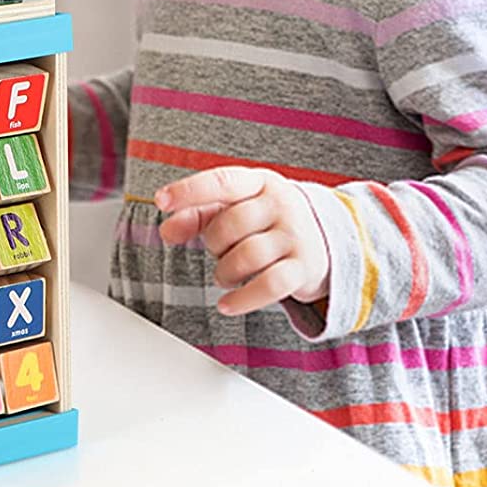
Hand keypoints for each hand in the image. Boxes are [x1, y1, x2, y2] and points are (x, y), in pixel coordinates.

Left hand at [155, 166, 329, 316]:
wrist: (324, 238)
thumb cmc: (265, 220)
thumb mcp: (234, 207)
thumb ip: (196, 215)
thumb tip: (167, 231)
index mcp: (259, 182)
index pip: (221, 181)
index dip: (189, 191)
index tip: (161, 201)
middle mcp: (281, 204)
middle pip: (231, 224)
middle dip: (213, 243)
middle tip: (217, 250)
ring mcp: (296, 236)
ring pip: (248, 256)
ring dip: (225, 271)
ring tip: (224, 274)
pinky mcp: (304, 268)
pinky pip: (269, 286)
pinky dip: (242, 299)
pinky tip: (226, 304)